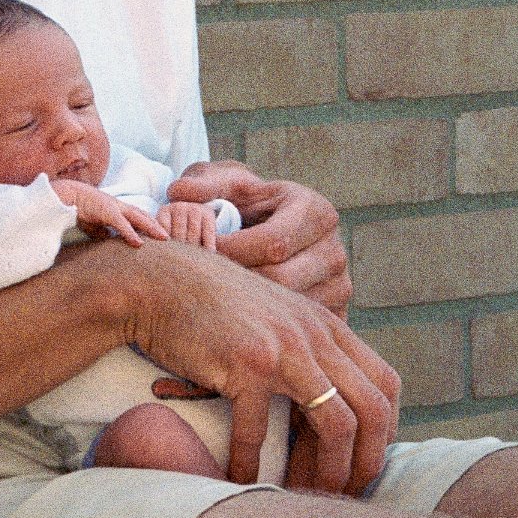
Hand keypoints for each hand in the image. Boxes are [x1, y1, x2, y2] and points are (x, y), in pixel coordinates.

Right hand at [52, 179, 168, 247]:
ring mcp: (114, 207)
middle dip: (157, 226)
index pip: (137, 216)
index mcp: (116, 208)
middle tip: (169, 238)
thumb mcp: (93, 223)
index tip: (159, 235)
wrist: (66, 196)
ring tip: (164, 238)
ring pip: (138, 218)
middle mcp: (119, 206)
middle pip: (143, 216)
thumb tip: (107, 238)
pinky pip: (122, 224)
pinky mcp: (106, 211)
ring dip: (152, 228)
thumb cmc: (78, 208)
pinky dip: (131, 233)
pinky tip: (139, 243)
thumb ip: (102, 230)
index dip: (149, 224)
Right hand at [122, 239, 398, 494]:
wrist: (161, 280)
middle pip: (372, 409)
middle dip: (365, 462)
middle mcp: (316, 335)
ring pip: (336, 424)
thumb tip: (326, 408)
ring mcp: (284, 349)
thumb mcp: (277, 318)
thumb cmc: (212, 308)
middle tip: (342, 493)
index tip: (361, 465)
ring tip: (302, 495)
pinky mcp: (245, 364)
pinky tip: (238, 480)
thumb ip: (308, 351)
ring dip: (326, 472)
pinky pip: (259, 431)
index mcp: (328, 327)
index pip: (385, 385)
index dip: (383, 433)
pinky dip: (250, 465)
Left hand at [169, 161, 350, 312]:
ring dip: (247, 308)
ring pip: (288, 312)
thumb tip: (179, 192)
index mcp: (315, 211)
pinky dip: (265, 328)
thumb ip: (203, 185)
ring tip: (219, 296)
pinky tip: (238, 316)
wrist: (267, 230)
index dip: (230, 252)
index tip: (200, 254)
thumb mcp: (225, 185)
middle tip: (204, 281)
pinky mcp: (334, 316)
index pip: (272, 243)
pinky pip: (297, 332)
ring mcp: (338, 286)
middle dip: (236, 282)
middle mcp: (334, 250)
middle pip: (280, 280)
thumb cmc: (243, 205)